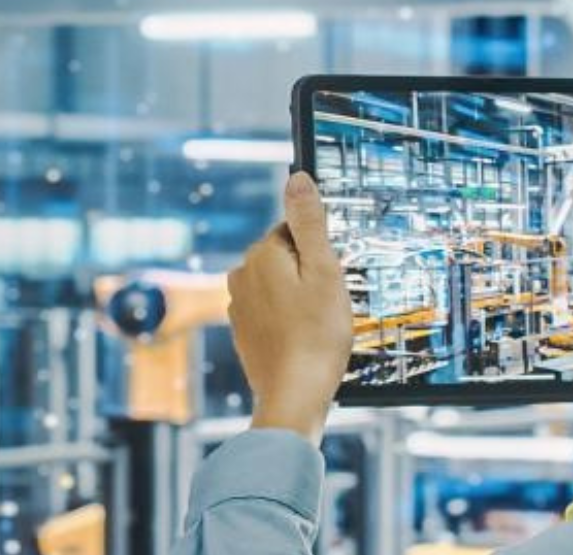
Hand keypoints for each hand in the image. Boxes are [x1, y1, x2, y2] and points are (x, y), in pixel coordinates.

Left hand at [226, 173, 352, 442]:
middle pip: (287, 259)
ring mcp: (239, 306)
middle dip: (310, 276)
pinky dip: (289, 323)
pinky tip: (304, 342)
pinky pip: (273, 315)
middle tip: (329, 306)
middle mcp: (241, 276)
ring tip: (318, 327)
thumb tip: (297, 178)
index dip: (322, 254)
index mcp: (260, 255)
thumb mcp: (324, 271)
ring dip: (300, 301)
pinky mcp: (244, 333)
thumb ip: (310, 222)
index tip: (333, 279)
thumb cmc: (316, 334)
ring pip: (281, 288)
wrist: (294, 395)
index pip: (296, 232)